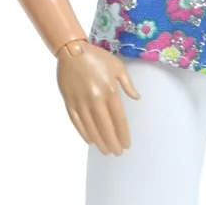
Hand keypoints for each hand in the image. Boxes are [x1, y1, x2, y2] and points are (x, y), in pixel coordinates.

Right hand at [56, 41, 140, 155]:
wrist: (72, 51)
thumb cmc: (97, 57)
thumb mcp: (118, 67)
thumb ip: (128, 84)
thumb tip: (136, 98)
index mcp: (109, 91)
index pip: (118, 118)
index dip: (123, 133)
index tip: (127, 144)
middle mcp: (95, 99)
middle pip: (105, 126)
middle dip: (112, 142)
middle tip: (117, 153)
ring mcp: (80, 102)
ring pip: (91, 127)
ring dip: (99, 141)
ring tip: (106, 151)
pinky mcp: (69, 102)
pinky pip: (77, 122)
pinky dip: (84, 133)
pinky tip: (90, 140)